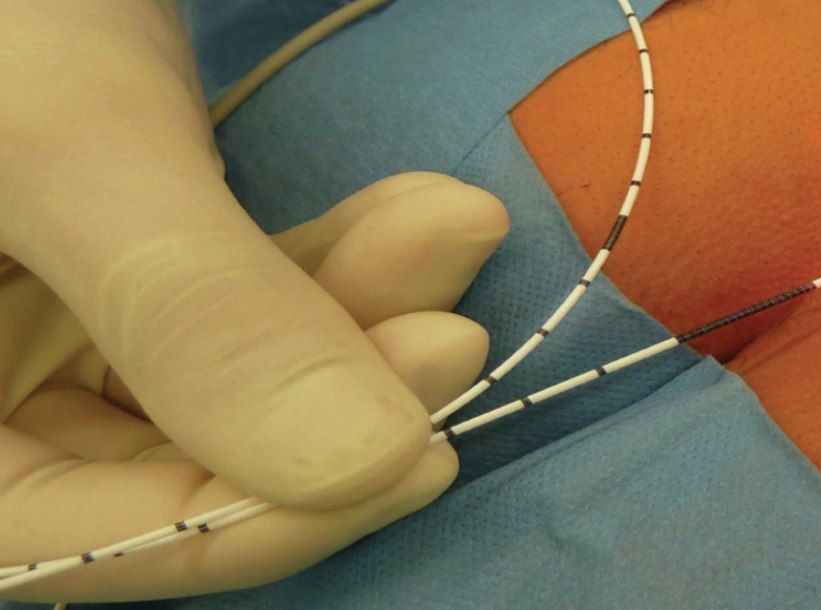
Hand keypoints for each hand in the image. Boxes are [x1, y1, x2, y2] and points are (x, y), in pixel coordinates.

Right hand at [0, 1, 507, 601]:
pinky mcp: (127, 275)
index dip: (262, 518)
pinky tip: (419, 214)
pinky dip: (332, 261)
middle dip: (334, 398)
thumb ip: (195, 310)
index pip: (85, 545)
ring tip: (455, 232)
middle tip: (456, 340)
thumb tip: (372, 462)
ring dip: (359, 310)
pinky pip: (242, 300)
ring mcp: (50, 336)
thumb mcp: (57, 145)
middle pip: (179, 461)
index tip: (417, 456)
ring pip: (235, 377)